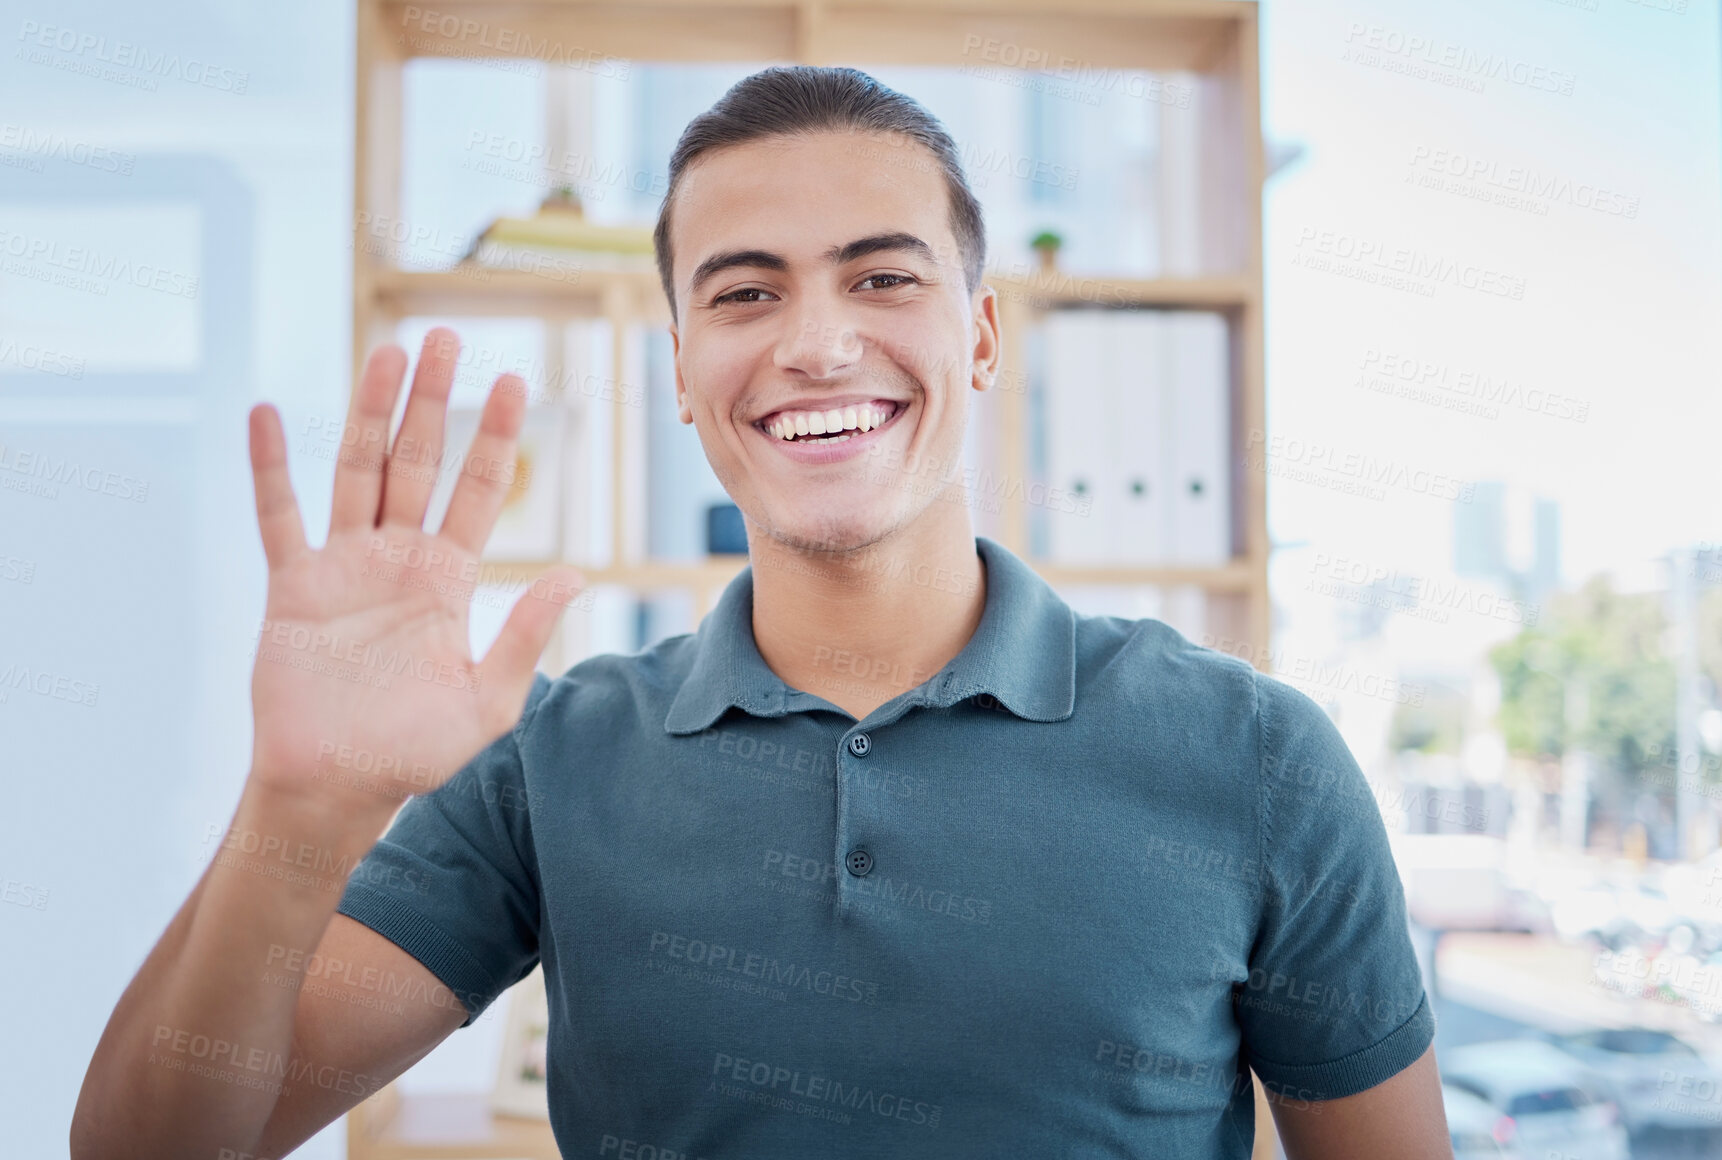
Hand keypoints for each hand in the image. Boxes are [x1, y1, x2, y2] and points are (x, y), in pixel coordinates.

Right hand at [245, 328, 580, 816]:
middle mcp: (397, 561)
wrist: (336, 788)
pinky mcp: (292, 588)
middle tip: (445, 335)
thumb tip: (577, 574)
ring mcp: (343, 568)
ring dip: (369, 412)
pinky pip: (279, 517)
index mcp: (447, 581)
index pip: (479, 492)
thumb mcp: (487, 700)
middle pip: (418, 462)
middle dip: (432, 400)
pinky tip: (266, 414)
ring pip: (357, 472)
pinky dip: (271, 468)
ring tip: (385, 350)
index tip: (516, 381)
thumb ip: (525, 636)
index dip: (496, 438)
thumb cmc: (414, 755)